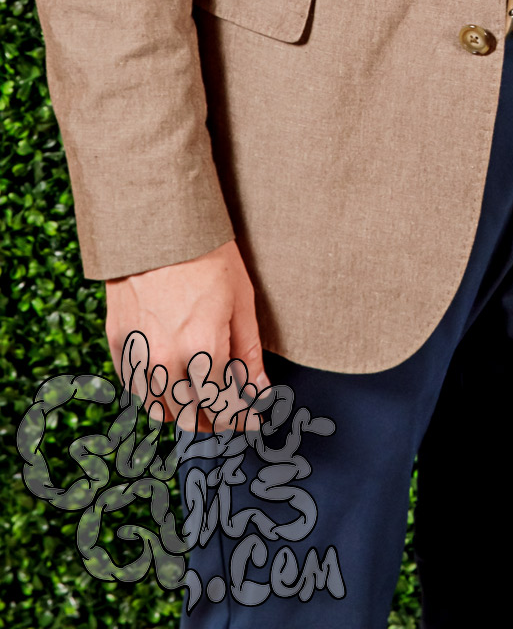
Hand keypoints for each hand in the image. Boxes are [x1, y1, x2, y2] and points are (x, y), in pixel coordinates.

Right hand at [105, 237, 266, 432]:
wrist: (158, 225)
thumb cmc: (208, 256)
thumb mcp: (241, 299)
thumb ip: (249, 351)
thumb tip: (259, 390)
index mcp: (203, 349)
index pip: (222, 405)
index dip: (240, 418)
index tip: (252, 420)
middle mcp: (167, 360)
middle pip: (189, 415)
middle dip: (213, 421)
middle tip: (230, 415)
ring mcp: (139, 354)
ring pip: (159, 408)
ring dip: (183, 413)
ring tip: (201, 406)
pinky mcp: (118, 343)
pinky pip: (135, 387)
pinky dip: (154, 393)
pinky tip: (171, 385)